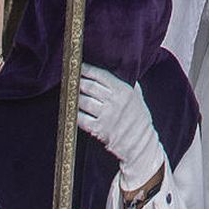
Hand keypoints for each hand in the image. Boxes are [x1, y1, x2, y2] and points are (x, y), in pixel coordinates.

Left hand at [77, 67, 163, 192]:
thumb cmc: (138, 115)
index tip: (79, 67)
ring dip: (73, 97)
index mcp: (123, 90)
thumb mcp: (137, 94)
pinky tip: (71, 110)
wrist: (140, 140)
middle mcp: (114, 101)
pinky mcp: (98, 129)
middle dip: (77, 82)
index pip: (100, 75)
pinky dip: (74, 113)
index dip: (87, 70)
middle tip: (70, 79)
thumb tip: (112, 67)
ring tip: (68, 93)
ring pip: (83, 101)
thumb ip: (126, 81)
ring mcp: (106, 116)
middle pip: (89, 87)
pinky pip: (81, 118)